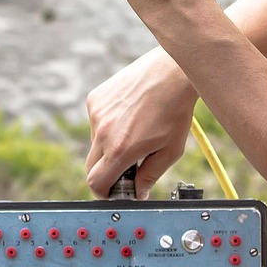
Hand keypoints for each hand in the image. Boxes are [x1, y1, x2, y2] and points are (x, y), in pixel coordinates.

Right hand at [85, 49, 198, 198]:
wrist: (171, 73)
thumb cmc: (175, 111)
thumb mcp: (170, 151)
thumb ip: (150, 176)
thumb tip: (139, 192)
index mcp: (121, 149)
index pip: (96, 183)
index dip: (104, 192)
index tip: (115, 191)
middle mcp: (103, 132)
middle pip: (91, 167)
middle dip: (107, 172)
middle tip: (128, 166)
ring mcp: (96, 114)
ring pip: (95, 143)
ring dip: (109, 146)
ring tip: (134, 131)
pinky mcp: (95, 99)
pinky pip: (96, 122)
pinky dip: (108, 125)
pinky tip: (128, 115)